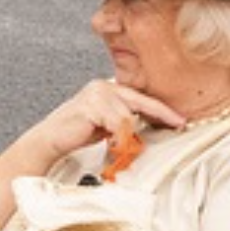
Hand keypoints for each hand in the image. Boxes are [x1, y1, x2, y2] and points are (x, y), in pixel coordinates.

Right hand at [32, 79, 182, 162]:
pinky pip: (117, 123)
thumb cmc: (76, 132)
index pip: (139, 96)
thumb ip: (124, 118)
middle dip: (160, 114)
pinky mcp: (91, 106)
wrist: (50, 139)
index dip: (160, 109)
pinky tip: (112, 143)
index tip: (179, 119)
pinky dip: (118, 137)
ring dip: (126, 134)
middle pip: (139, 100)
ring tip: (117, 144)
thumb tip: (148, 124)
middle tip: (178, 124)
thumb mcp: (106, 123)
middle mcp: (101, 86)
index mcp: (106, 87)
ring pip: (127, 116)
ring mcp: (96, 94)